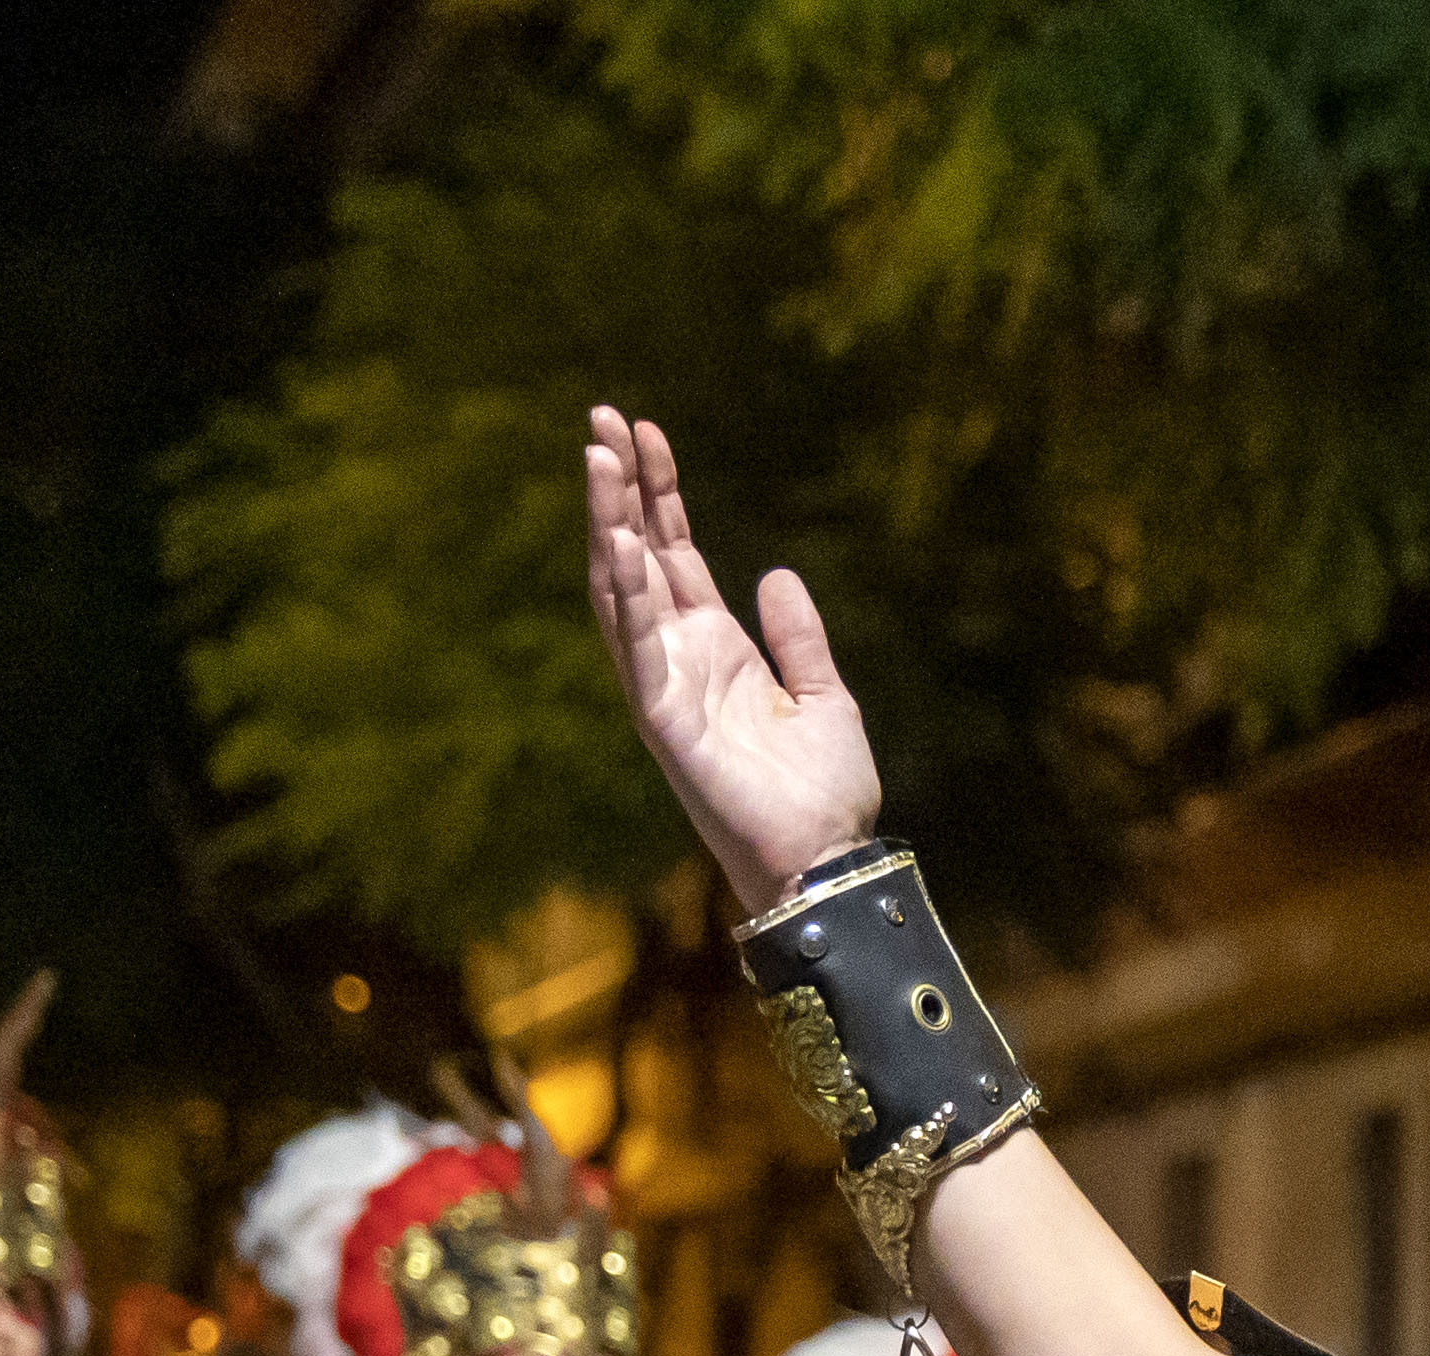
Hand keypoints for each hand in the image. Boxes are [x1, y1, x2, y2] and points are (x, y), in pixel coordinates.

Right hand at [580, 407, 882, 911]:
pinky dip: (627, 600)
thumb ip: (798, 636)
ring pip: (622, 593)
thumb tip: (775, 574)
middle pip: (638, 557)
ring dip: (608, 526)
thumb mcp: (823, 694)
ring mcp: (666, 688)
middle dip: (620, 490)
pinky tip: (621, 547)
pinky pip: (636, 653)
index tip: (647, 431)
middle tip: (602, 419)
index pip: (674, 552)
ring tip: (599, 460)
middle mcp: (680, 659)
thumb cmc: (825, 793)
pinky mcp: (664, 724)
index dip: (659, 493)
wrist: (830, 860)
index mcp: (716, 648)